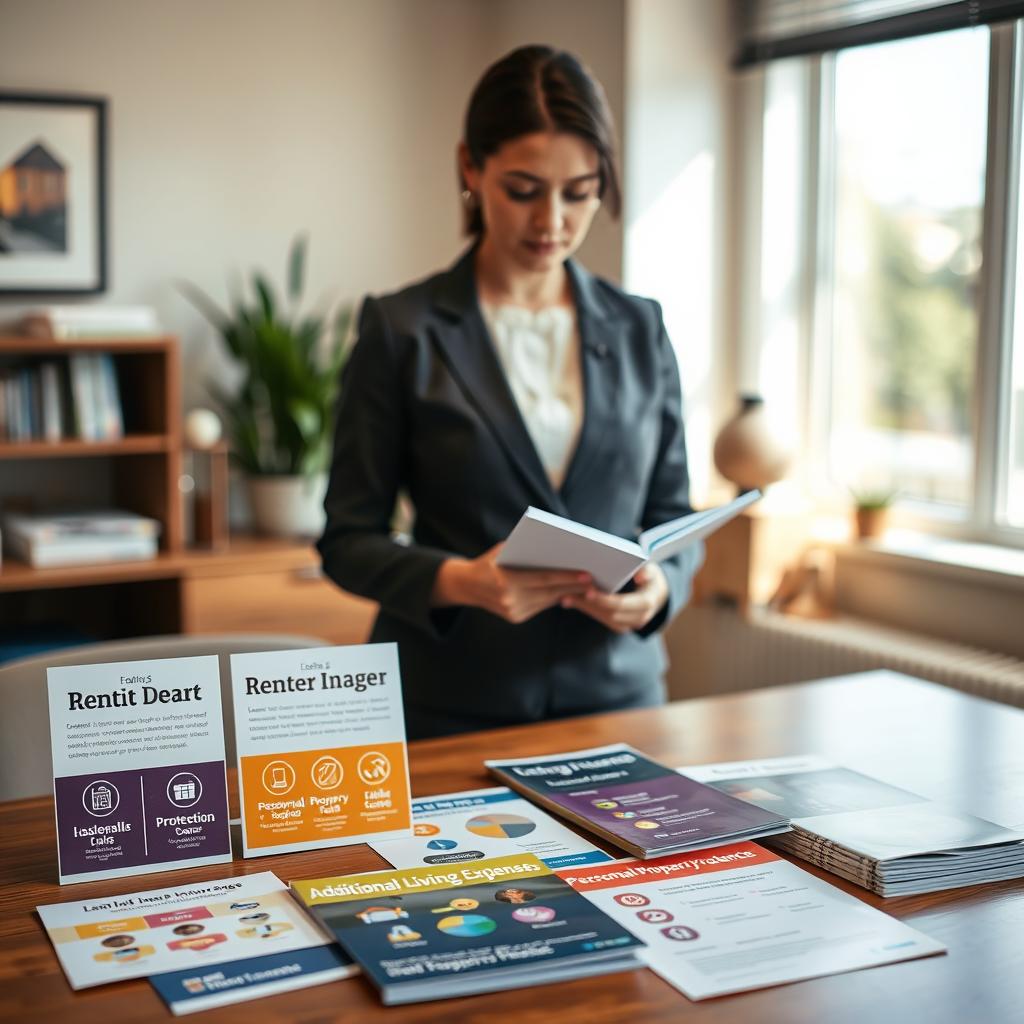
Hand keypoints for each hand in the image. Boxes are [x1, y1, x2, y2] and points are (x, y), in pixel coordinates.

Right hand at [433, 544, 591, 622]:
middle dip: (573, 587)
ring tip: (587, 587)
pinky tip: (570, 592)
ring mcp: (512, 611)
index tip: (587, 575)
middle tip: (595, 582)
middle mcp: (508, 599)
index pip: (543, 578)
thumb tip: (558, 548)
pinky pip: (540, 606)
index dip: (567, 577)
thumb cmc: (490, 561)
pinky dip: (555, 598)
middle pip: (549, 592)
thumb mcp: (503, 549)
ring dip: (568, 594)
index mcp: (505, 580)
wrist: (466, 585)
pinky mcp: (515, 617)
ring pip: (547, 601)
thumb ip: (525, 549)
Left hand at [560, 563, 668, 633]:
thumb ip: (646, 571)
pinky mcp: (620, 624)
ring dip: (584, 608)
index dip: (605, 599)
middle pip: (610, 614)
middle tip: (569, 593)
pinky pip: (602, 619)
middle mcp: (640, 617)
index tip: (588, 591)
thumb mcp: (651, 569)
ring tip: (566, 596)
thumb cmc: (650, 576)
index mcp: (647, 603)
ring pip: (603, 618)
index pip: (622, 604)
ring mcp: (630, 623)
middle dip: (590, 604)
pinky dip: (587, 609)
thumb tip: (641, 576)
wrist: (655, 592)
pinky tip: (571, 600)